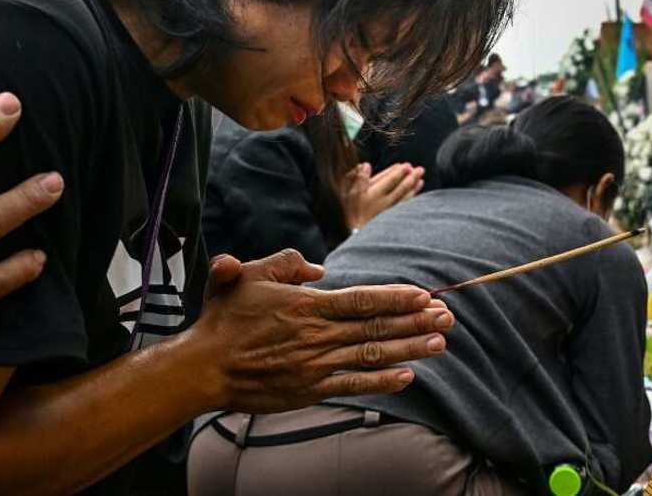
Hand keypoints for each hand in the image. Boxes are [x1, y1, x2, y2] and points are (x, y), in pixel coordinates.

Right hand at [188, 249, 453, 412]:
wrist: (204, 367)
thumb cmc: (224, 317)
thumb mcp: (246, 273)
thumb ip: (285, 262)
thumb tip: (318, 269)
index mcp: (305, 306)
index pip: (362, 300)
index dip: (396, 297)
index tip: (424, 294)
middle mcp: (317, 336)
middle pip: (377, 327)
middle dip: (415, 322)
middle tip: (447, 317)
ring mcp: (316, 366)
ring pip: (373, 356)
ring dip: (409, 349)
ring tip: (439, 343)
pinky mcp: (311, 390)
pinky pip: (355, 386)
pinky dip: (383, 382)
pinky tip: (408, 376)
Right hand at [343, 163, 423, 229]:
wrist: (352, 235)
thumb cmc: (349, 212)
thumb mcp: (348, 193)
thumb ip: (358, 178)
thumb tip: (366, 165)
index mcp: (372, 193)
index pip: (388, 179)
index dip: (398, 172)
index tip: (406, 165)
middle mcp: (383, 202)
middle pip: (400, 188)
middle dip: (410, 178)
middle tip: (420, 169)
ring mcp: (389, 212)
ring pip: (405, 198)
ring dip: (414, 188)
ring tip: (421, 181)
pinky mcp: (392, 220)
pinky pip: (404, 208)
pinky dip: (411, 201)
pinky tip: (416, 197)